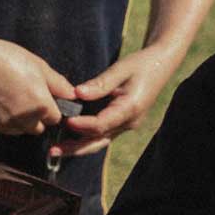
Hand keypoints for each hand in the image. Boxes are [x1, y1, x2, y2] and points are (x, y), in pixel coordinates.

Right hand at [0, 35, 76, 135]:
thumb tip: (72, 95)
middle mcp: (25, 121)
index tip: (42, 99)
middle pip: (37, 128)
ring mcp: (6, 126)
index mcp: (42, 106)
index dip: (50, 109)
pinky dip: (2, 120)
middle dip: (35, 118)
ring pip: (20, 130)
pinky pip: (3, 128)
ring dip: (19, 121)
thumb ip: (59, 84)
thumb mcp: (40, 67)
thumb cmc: (10, 60)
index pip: (54, 119)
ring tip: (10, 99)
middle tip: (25, 98)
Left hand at [57, 45, 179, 157]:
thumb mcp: (122, 68)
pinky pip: (101, 136)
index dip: (83, 125)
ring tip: (55, 150)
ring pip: (99, 142)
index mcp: (131, 108)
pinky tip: (67, 140)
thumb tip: (77, 93)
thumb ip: (100, 83)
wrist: (161, 64)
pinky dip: (84, 140)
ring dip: (77, 148)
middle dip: (75, 148)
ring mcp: (125, 126)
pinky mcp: (121, 124)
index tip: (66, 121)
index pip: (102, 123)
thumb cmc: (142, 63)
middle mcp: (129, 122)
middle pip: (98, 140)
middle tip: (53, 150)